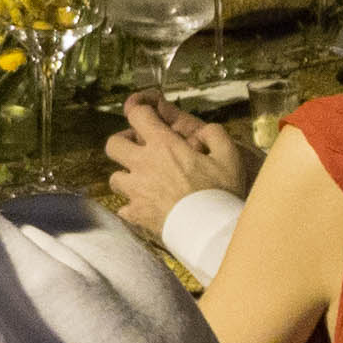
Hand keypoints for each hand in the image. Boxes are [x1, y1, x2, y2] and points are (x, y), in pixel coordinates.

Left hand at [105, 95, 252, 235]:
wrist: (210, 230)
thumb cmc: (220, 192)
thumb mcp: (229, 156)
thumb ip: (215, 135)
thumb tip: (203, 131)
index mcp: (163, 145)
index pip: (138, 115)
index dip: (141, 112)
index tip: (148, 119)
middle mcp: (143, 164)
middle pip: (113, 144)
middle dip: (122, 143)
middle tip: (138, 150)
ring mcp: (136, 191)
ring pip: (114, 178)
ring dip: (126, 177)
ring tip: (141, 181)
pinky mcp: (136, 214)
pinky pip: (123, 208)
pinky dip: (131, 207)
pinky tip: (145, 207)